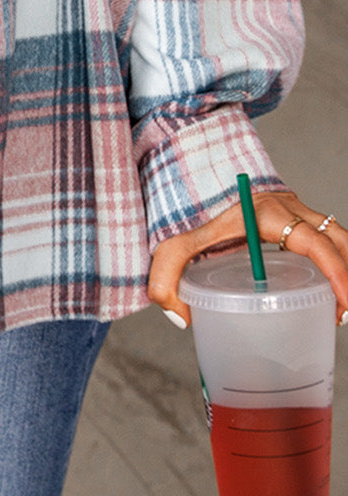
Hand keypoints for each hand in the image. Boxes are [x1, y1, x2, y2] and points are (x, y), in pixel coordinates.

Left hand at [149, 190, 347, 326]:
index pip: (315, 242)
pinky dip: (335, 263)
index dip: (336, 271)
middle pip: (336, 241)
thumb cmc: (191, 213)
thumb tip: (182, 319)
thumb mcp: (174, 245)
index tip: (343, 303)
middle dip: (347, 276)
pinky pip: (327, 240)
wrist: (197, 176)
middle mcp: (290, 209)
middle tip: (343, 315)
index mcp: (268, 213)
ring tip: (338, 310)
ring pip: (337, 239)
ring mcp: (297, 212)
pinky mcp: (297, 220)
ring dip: (345, 269)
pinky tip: (328, 294)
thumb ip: (166, 278)